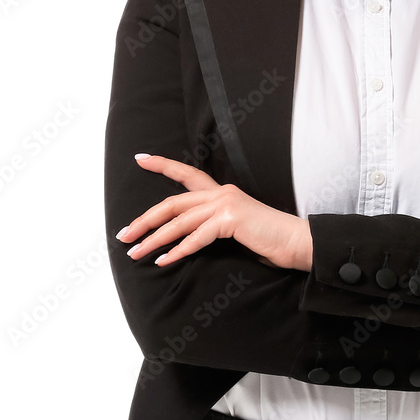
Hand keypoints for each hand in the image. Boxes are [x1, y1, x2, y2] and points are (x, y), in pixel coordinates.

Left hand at [115, 154, 312, 270]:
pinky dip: (178, 250)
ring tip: (136, 253)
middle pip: (172, 203)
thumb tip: (184, 239)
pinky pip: (197, 236)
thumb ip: (212, 226)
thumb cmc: (267, 239)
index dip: (162, 165)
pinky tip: (163, 261)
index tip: (140, 158)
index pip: (187, 174)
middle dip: (144, 220)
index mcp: (222, 193)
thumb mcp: (235, 229)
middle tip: (123, 235)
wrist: (296, 242)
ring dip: (154, 239)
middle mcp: (222, 193)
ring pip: (180, 221)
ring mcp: (227, 204)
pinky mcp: (232, 218)